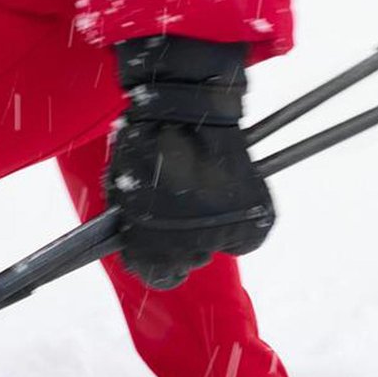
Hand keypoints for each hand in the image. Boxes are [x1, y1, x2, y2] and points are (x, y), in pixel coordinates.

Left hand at [107, 35, 274, 288]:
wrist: (185, 103)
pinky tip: (224, 188)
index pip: (152, 273)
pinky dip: (239, 219)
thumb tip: (131, 235)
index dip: (149, 256)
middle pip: (185, 259)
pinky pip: (246, 237)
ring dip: (206, 226)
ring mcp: (223, 232)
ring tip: (199, 188)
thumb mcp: (123, 182)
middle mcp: (189, 245)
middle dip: (178, 237)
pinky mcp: (254, 219)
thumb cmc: (146, 136)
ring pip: (213, 245)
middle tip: (177, 201)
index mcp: (150, 238)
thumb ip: (129, 218)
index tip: (150, 242)